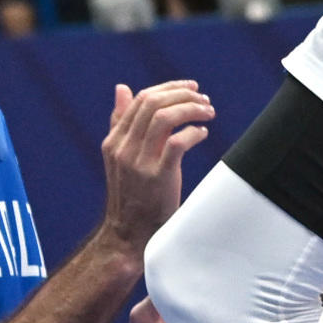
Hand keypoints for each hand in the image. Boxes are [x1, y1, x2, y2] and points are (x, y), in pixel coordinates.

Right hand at [98, 79, 215, 250]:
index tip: (191, 88)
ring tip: (208, 112)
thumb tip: (122, 88)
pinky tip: (202, 133)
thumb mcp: (120, 157)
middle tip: (205, 99)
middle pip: (153, 103)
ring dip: (191, 109)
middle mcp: (123, 149)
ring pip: (164, 117)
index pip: (141, 99)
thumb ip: (121, 123)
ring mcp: (139, 163)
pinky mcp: (158, 177)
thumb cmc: (131, 194)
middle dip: (184, 95)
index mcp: (113, 141)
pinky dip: (193, 132)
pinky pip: (177, 143)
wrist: (128, 234)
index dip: (170, 88)